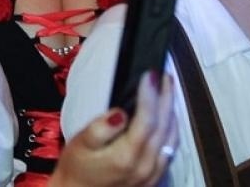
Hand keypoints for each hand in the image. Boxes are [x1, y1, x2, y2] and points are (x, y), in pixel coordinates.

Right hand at [50, 73, 178, 186]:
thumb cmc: (77, 166)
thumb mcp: (80, 144)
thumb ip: (100, 128)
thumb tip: (120, 111)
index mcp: (126, 156)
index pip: (146, 120)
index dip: (150, 95)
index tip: (150, 73)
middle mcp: (146, 166)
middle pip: (163, 127)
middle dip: (165, 98)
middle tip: (164, 74)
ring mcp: (154, 173)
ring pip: (171, 138)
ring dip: (172, 111)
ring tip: (168, 88)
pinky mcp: (156, 177)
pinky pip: (170, 149)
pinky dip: (172, 128)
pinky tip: (168, 116)